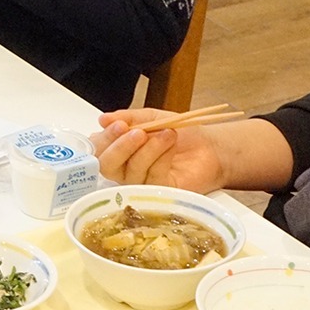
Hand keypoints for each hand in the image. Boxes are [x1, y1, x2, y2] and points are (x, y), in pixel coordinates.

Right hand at [93, 108, 229, 192]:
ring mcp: (141, 183)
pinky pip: (152, 178)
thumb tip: (103, 119)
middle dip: (121, 147)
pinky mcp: (160, 193)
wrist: (210, 146)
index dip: (105, 138)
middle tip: (138, 133)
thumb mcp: (152, 117)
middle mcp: (125, 169)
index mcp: (118, 148)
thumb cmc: (181, 132)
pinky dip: (161, 157)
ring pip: (133, 170)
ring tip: (167, 133)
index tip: (119, 125)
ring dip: (150, 148)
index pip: (99, 148)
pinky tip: (171, 145)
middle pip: (108, 165)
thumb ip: (128, 118)